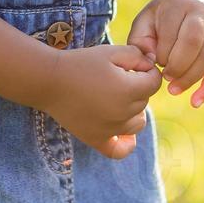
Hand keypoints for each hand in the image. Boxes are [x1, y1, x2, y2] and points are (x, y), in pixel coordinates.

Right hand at [40, 44, 161, 159]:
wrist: (49, 80)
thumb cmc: (80, 63)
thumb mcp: (110, 51)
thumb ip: (136, 56)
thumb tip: (150, 67)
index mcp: (129, 90)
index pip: (154, 82)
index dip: (146, 70)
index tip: (132, 65)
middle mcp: (123, 113)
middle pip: (145, 101)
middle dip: (136, 87)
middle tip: (114, 77)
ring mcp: (111, 130)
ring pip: (138, 123)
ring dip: (133, 110)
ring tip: (115, 97)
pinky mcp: (97, 139)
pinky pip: (121, 151)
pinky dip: (126, 143)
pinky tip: (123, 132)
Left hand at [126, 0, 203, 107]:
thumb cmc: (160, 17)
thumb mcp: (144, 21)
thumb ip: (140, 40)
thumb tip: (151, 62)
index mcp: (178, 4)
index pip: (171, 32)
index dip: (162, 53)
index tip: (154, 62)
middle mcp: (201, 13)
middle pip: (194, 43)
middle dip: (178, 66)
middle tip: (165, 78)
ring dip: (191, 78)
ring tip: (174, 90)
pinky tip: (195, 101)